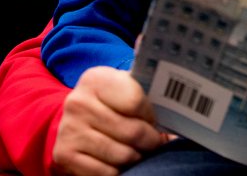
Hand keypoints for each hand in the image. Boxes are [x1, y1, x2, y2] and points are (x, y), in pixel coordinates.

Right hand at [52, 66, 167, 175]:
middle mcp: (78, 102)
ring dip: (138, 156)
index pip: (136, 101)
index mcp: (97, 79)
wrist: (75, 118)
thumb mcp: (126, 87)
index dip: (152, 115)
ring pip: (122, 155)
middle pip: (132, 132)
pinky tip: (122, 161)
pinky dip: (120, 170)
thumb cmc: (111, 101)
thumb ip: (148, 91)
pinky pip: (106, 172)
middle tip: (156, 141)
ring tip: (141, 150)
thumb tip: (181, 105)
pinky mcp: (65, 155)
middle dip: (151, 140)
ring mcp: (70, 130)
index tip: (157, 119)